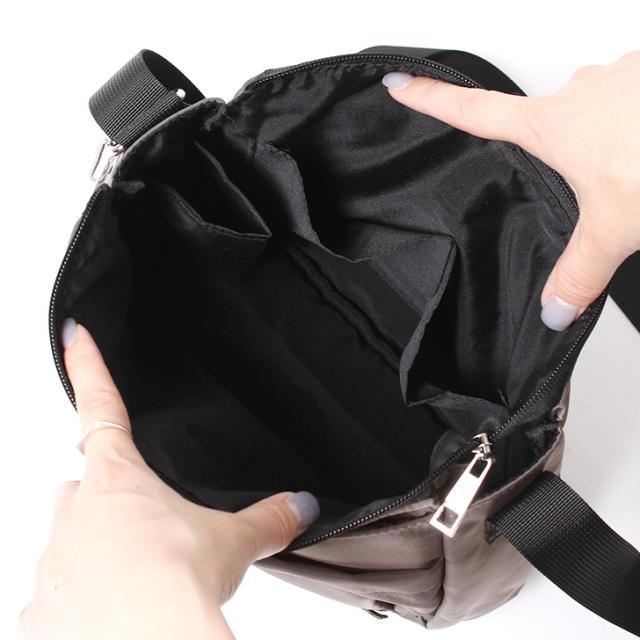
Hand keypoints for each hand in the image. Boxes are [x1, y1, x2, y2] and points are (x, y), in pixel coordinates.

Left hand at [21, 319, 318, 638]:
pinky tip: (115, 614)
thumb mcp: (230, 543)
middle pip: (84, 487)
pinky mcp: (41, 614)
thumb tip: (300, 506)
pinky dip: (82, 601)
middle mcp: (74, 514)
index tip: (74, 334)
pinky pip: (57, 599)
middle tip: (144, 525)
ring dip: (99, 552)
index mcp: (116, 480)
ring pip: (70, 542)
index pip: (100, 405)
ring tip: (139, 578)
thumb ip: (266, 520)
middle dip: (109, 499)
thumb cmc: (173, 585)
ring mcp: (52, 565)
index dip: (88, 367)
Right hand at [382, 51, 639, 329]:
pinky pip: (635, 96)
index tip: (398, 82)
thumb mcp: (615, 228)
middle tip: (598, 184)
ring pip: (601, 110)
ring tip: (637, 170)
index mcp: (552, 125)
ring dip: (615, 139)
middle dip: (570, 153)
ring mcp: (622, 74)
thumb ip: (579, 273)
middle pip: (551, 122)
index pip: (473, 112)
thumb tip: (552, 312)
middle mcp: (580, 90)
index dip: (432, 99)